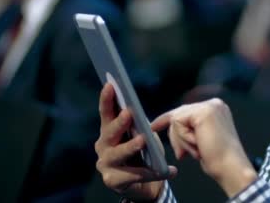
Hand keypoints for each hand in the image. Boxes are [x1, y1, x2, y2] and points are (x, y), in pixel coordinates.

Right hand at [94, 84, 176, 201]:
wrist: (145, 184)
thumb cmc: (144, 154)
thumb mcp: (144, 136)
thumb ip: (140, 126)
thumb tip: (142, 117)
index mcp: (109, 131)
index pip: (107, 112)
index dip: (107, 99)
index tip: (111, 84)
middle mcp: (103, 145)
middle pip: (110, 132)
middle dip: (119, 122)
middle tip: (129, 113)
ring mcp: (105, 164)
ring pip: (118, 154)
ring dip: (130, 146)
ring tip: (143, 141)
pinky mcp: (112, 181)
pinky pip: (132, 175)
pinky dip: (149, 173)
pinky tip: (165, 170)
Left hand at [151, 98, 257, 196]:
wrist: (229, 167)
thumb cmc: (218, 159)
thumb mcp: (201, 138)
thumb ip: (190, 127)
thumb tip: (171, 124)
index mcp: (216, 108)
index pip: (186, 111)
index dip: (169, 120)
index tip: (153, 127)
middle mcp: (214, 104)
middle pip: (179, 114)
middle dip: (176, 136)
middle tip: (183, 154)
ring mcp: (209, 106)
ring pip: (177, 119)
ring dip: (181, 140)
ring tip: (196, 150)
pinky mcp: (203, 112)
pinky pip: (178, 123)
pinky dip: (183, 138)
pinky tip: (197, 145)